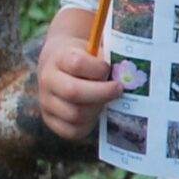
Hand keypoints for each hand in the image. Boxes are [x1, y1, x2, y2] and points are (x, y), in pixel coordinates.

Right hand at [37, 14, 122, 140]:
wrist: (60, 62)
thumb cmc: (87, 55)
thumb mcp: (94, 48)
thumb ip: (109, 56)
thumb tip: (132, 72)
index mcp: (59, 57)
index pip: (77, 63)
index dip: (99, 68)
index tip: (109, 69)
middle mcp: (48, 80)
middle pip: (73, 92)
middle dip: (103, 93)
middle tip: (119, 89)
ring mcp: (46, 102)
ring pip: (74, 114)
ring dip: (97, 109)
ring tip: (108, 101)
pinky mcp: (50, 120)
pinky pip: (71, 131)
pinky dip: (89, 125)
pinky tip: (98, 113)